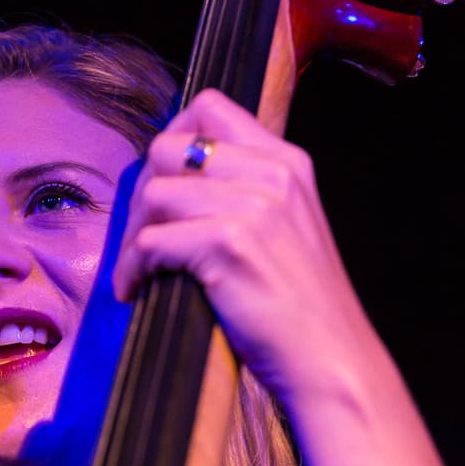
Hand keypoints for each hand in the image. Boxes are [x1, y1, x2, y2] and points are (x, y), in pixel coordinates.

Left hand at [112, 89, 375, 409]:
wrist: (331, 358)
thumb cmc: (301, 303)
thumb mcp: (288, 223)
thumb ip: (247, 189)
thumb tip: (174, 176)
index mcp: (287, 161)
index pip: (209, 107)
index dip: (172, 137)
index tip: (161, 178)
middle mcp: (272, 174)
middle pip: (167, 148)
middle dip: (143, 190)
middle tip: (143, 232)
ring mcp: (253, 207)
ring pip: (154, 194)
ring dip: (134, 234)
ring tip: (140, 267)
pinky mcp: (230, 245)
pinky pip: (151, 242)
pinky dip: (133, 268)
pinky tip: (136, 289)